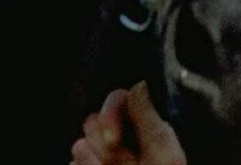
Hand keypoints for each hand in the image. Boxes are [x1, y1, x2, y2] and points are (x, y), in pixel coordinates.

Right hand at [70, 84, 184, 164]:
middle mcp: (124, 144)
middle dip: (102, 142)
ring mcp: (106, 162)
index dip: (110, 114)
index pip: (118, 101)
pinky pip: (75, 163)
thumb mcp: (164, 155)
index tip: (113, 139)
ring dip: (92, 160)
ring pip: (80, 145)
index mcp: (146, 131)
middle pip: (93, 121)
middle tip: (119, 162)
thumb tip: (138, 84)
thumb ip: (149, 119)